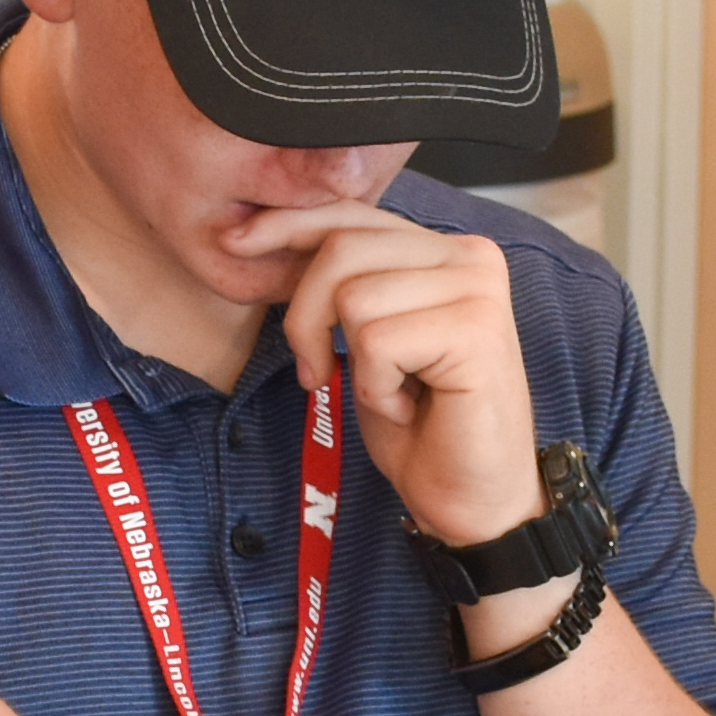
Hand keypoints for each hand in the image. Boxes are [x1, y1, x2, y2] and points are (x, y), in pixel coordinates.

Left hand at [236, 200, 542, 548]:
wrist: (472, 500)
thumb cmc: (421, 426)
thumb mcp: (368, 338)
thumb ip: (345, 282)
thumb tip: (265, 235)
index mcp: (448, 250)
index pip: (354, 215)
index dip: (289, 226)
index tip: (237, 242)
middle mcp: (471, 257)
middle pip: (342, 249)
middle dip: (307, 316)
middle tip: (321, 372)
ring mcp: (479, 291)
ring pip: (354, 297)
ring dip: (354, 362)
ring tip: (394, 392)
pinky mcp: (476, 331)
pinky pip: (376, 341)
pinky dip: (375, 387)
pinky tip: (410, 407)